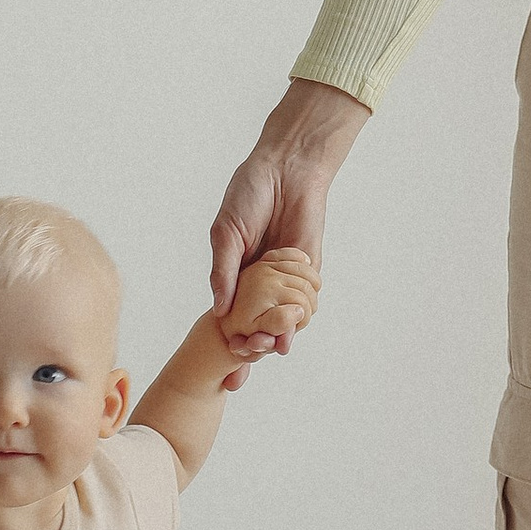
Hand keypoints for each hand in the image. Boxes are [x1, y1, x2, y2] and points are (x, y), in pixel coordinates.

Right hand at [209, 81, 367, 356]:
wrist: (288, 167)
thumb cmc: (249, 193)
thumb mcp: (226, 233)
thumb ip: (222, 271)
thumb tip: (219, 311)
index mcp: (235, 273)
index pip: (231, 314)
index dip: (228, 338)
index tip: (222, 360)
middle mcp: (261, 281)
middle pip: (257, 323)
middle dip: (253, 346)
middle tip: (246, 362)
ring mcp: (286, 278)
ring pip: (283, 317)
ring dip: (277, 335)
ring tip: (269, 347)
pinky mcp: (310, 270)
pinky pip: (307, 301)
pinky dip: (300, 317)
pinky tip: (289, 327)